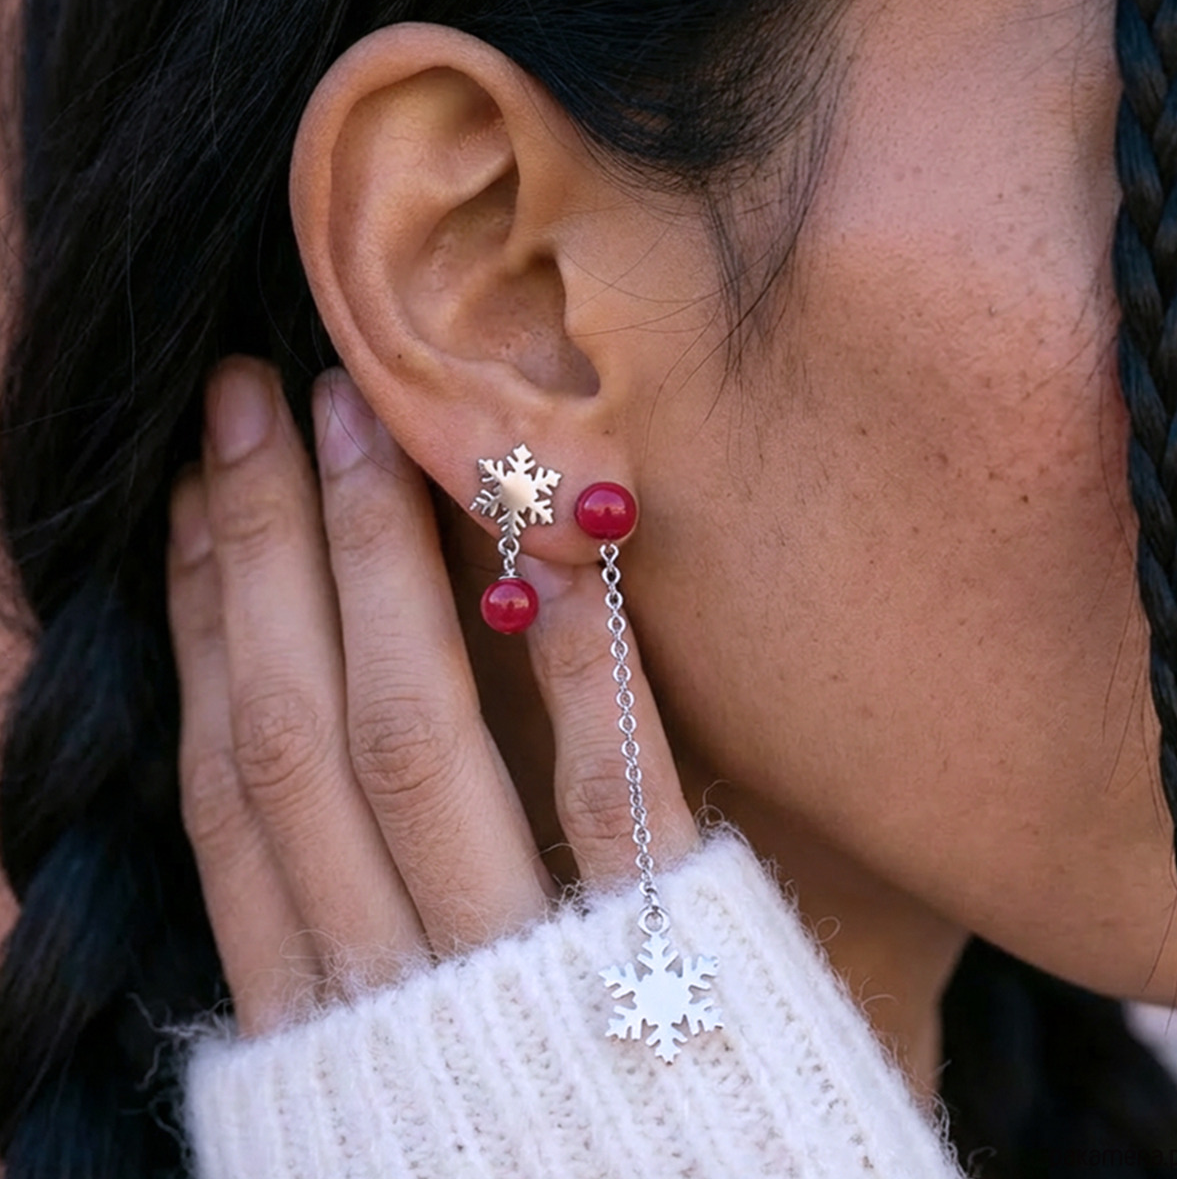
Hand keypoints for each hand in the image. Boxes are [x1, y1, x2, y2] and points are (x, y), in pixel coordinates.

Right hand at [167, 357, 697, 1033]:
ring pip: (405, 751)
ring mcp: (521, 987)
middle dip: (263, 551)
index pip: (229, 779)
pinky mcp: (665, 981)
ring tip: (358, 420)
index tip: (193, 486)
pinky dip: (582, 666)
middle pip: (291, 737)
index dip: (202, 619)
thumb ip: (337, 923)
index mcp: (315, 1019)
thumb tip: (266, 750)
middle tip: (256, 392)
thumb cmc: (528, 1150)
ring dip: (375, 571)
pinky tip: (564, 542)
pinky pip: (615, 804)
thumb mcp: (389, 1057)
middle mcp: (390, 997)